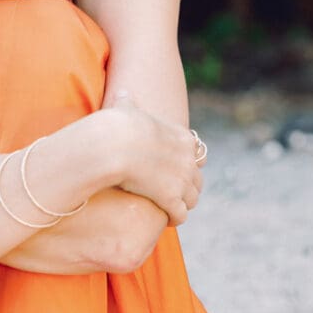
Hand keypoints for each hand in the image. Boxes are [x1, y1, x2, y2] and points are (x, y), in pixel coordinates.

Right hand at [104, 92, 204, 224]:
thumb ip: (127, 103)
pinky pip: (181, 215)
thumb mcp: (126, 109)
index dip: (185, 163)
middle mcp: (188, 159)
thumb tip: (122, 93)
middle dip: (187, 187)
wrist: (115, 145)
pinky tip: (166, 219)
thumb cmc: (117, 125)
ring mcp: (182, 180)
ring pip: (192, 199)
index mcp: (182, 137)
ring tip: (170, 208)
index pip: (195, 154)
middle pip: (197, 179)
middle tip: (174, 193)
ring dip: (182, 204)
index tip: (174, 169)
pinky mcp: (172, 199)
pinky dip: (174, 218)